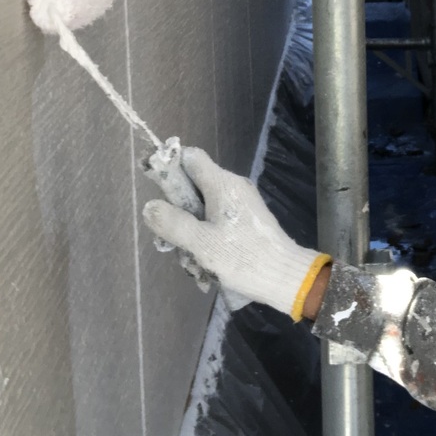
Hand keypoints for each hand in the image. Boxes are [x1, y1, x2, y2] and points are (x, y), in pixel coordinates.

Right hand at [142, 146, 329, 320]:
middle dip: (178, 216)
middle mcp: (232, 188)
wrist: (286, 278)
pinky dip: (207, 242)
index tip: (154, 189)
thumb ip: (173, 223)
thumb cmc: (244, 257)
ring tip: (193, 265)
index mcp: (223, 184)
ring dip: (191, 237)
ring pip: (202, 212)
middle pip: (193, 189)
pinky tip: (205, 269)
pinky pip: (216, 224)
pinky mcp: (246, 223)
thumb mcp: (201, 243)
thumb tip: (150, 206)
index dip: (169, 166)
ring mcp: (240, 206)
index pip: (190, 158)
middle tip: (172, 244)